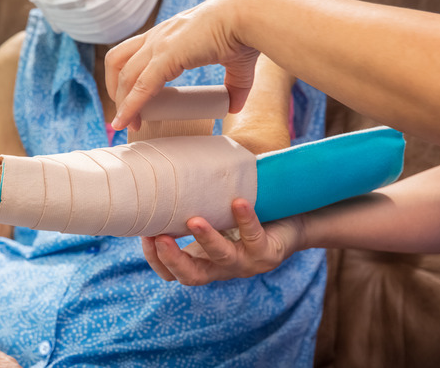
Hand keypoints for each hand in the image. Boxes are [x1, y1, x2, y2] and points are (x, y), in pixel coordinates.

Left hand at [105, 0, 260, 130]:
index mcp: (170, 34)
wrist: (250, 16)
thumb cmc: (244, 32)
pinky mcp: (166, 54)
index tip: (134, 105)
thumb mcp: (236, 64)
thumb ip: (234, 86)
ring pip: (123, 75)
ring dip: (121, 101)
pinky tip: (127, 121)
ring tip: (126, 123)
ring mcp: (159, 43)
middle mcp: (158, 36)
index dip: (128, 81)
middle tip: (126, 115)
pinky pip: (140, 85)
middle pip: (117, 62)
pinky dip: (130, 105)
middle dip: (116, 90)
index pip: (134, 56)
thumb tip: (233, 106)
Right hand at [141, 199, 303, 284]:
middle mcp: (223, 268)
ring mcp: (246, 263)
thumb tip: (159, 164)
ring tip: (194, 220)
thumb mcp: (215, 211)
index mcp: (205, 261)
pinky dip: (245, 220)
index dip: (156, 260)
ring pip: (221, 258)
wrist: (295, 219)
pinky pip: (254, 237)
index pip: (173, 273)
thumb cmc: (248, 212)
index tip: (144, 235)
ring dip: (206, 240)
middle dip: (172, 260)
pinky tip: (238, 202)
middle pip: (191, 276)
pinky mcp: (268, 254)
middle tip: (158, 238)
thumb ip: (192, 201)